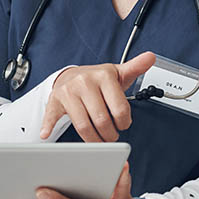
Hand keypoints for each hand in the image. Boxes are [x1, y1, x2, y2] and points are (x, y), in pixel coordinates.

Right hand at [40, 51, 155, 141]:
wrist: (71, 76)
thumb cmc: (97, 79)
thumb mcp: (118, 73)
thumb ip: (135, 68)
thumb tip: (151, 57)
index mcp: (103, 75)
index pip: (120, 109)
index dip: (124, 123)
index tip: (123, 125)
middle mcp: (85, 82)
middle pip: (102, 121)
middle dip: (110, 135)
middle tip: (111, 136)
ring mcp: (68, 92)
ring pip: (83, 126)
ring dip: (93, 140)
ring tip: (99, 140)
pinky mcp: (55, 101)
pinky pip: (52, 117)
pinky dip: (48, 127)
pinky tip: (47, 135)